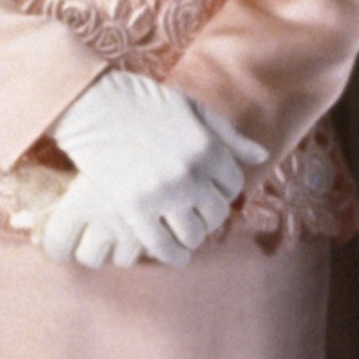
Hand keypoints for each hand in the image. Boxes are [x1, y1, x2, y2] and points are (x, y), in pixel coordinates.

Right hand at [41, 72, 268, 268]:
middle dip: (209, 216)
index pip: (232, 186)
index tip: (209, 192)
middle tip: (196, 215)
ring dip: (192, 236)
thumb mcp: (194, 109)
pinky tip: (174, 254)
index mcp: (208, 148)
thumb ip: (229, 135)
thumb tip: (262, 155)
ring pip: (193, 233)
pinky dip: (172, 254)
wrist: (97, 105)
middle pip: (216, 213)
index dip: (222, 191)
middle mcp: (191, 173)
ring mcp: (163, 192)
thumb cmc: (145, 103)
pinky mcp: (135, 207)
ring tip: (183, 232)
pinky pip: (163, 244)